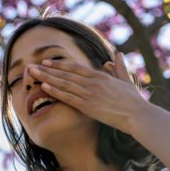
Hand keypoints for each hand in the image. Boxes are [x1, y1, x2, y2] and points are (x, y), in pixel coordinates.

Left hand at [27, 52, 148, 132]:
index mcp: (101, 76)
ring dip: (47, 78)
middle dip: (47, 69)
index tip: (46, 61)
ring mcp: (90, 94)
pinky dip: (55, 91)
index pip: (75, 67)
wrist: (138, 115)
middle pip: (65, 73)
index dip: (59, 64)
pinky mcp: (88, 106)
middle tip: (31, 65)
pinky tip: (44, 87)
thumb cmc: (133, 101)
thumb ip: (119, 67)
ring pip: (64, 83)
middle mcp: (93, 82)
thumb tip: (117, 55)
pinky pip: (68, 97)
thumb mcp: (126, 80)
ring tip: (33, 73)